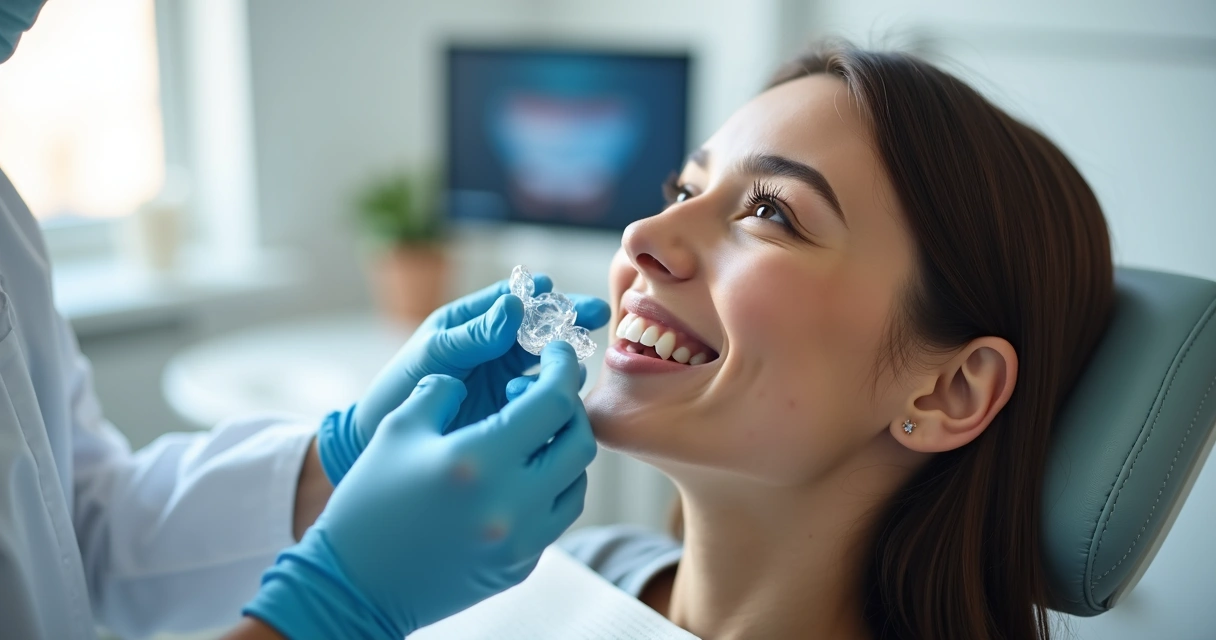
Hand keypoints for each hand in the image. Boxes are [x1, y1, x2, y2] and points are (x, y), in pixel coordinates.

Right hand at [244, 342, 595, 639]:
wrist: (355, 585)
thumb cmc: (370, 500)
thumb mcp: (399, 428)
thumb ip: (444, 391)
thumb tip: (474, 382)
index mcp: (479, 461)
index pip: (552, 403)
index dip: (562, 370)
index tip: (558, 354)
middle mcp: (511, 504)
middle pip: (579, 442)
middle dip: (569, 408)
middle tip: (545, 392)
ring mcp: (521, 542)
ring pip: (576, 482)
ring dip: (563, 450)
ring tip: (533, 436)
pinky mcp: (521, 566)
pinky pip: (557, 516)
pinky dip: (551, 487)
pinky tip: (521, 474)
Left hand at [317, 276, 608, 483]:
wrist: (381, 445)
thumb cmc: (397, 393)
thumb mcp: (432, 359)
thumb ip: (473, 335)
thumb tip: (513, 305)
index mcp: (473, 324)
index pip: (517, 300)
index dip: (542, 294)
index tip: (557, 292)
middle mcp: (496, 348)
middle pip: (544, 327)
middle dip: (570, 319)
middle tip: (594, 315)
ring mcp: (508, 379)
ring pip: (551, 362)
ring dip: (564, 359)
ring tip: (566, 364)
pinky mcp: (514, 412)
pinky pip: (546, 398)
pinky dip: (557, 395)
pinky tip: (556, 399)